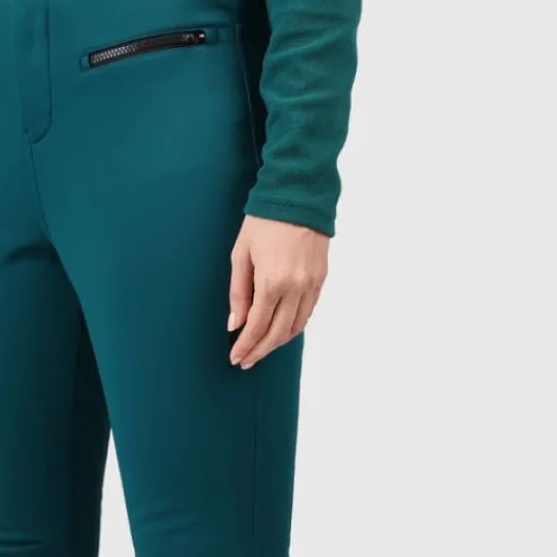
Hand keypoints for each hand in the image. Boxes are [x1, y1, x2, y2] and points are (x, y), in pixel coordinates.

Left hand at [228, 217, 328, 367]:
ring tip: (261, 349)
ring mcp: (312, 284)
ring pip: (296, 327)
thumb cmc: (263, 222)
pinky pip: (308, 312)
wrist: (298, 196)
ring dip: (277, 342)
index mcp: (272, 281)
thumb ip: (238, 293)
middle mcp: (296, 287)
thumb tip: (234, 325)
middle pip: (278, 333)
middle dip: (260, 351)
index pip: (257, 326)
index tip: (235, 358)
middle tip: (246, 361)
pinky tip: (281, 330)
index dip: (245, 346)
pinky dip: (294, 326)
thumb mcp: (241, 254)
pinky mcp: (321, 278)